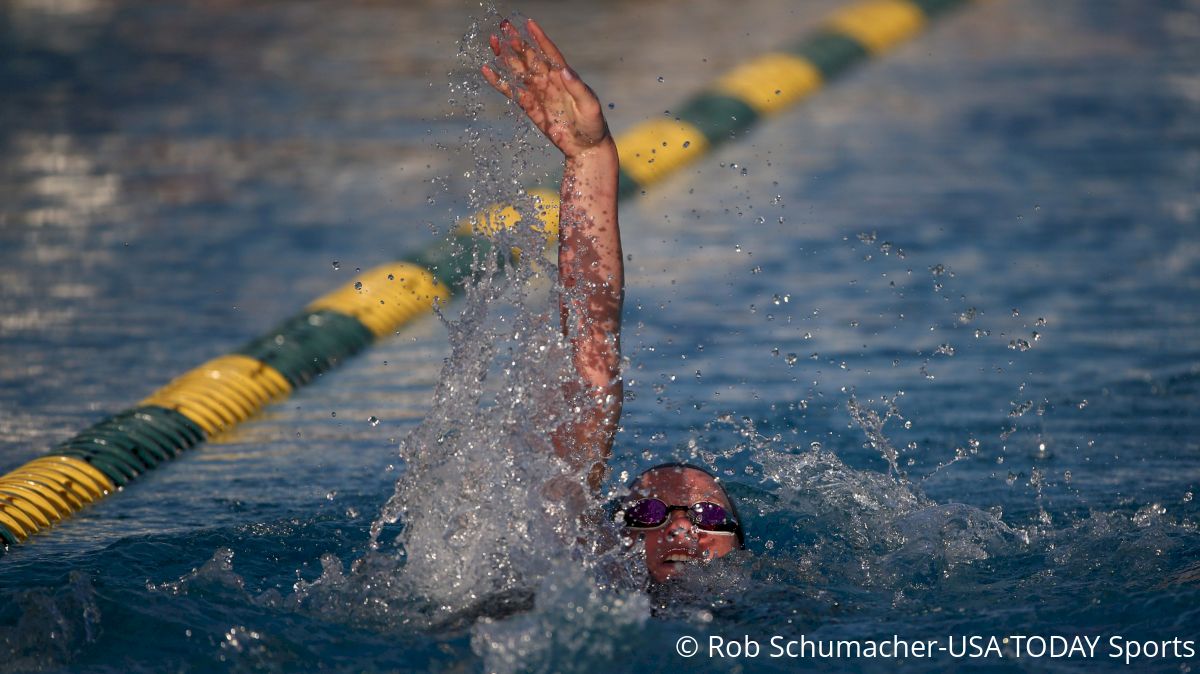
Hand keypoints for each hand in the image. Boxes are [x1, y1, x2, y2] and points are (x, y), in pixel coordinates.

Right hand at [482, 18, 610, 159]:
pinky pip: (511, 92)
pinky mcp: (529, 107)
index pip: (549, 52)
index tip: (529, 24)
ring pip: (518, 71)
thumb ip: (578, 88)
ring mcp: (538, 93)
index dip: (539, 38)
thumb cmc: (593, 124)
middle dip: (516, 42)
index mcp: (564, 76)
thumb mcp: (589, 105)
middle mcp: (549, 81)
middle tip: (503, 26)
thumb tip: (565, 71)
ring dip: (506, 56)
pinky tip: (488, 70)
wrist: (585, 147)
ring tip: (493, 41)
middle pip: (529, 57)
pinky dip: (499, 82)